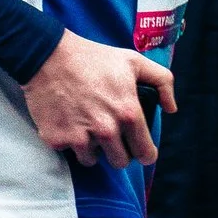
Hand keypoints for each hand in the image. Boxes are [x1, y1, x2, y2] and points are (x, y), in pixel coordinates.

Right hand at [22, 31, 176, 168]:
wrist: (46, 55)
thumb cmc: (92, 57)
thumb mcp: (133, 61)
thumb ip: (162, 82)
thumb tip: (171, 108)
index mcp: (128, 114)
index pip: (145, 154)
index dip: (143, 151)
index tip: (136, 146)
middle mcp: (106, 130)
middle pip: (120, 162)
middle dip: (117, 150)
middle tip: (108, 133)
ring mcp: (80, 137)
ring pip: (93, 160)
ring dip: (92, 148)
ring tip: (86, 125)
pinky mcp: (57, 139)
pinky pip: (68, 152)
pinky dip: (68, 141)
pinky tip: (67, 121)